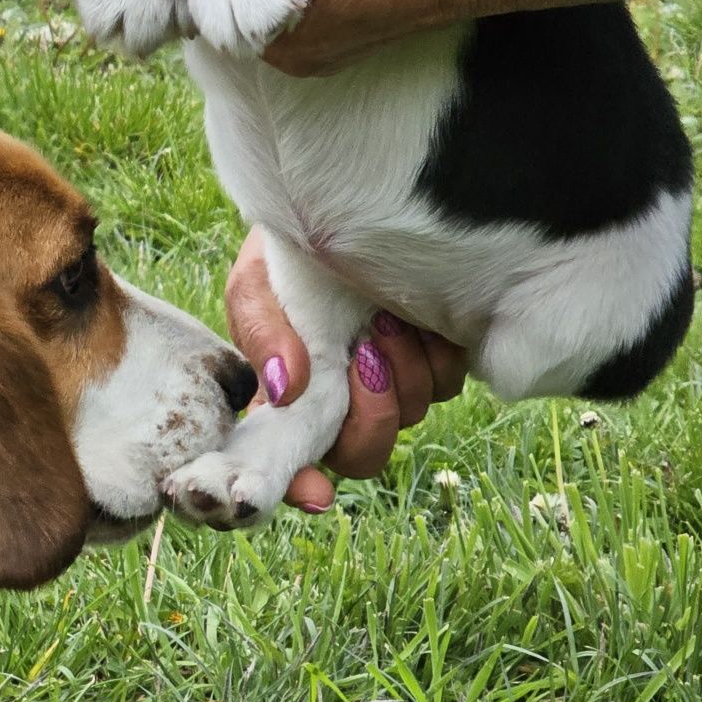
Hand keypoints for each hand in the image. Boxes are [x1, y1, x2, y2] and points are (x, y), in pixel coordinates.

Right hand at [226, 228, 465, 510]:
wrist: (351, 207)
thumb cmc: (290, 252)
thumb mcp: (258, 281)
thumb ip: (261, 332)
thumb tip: (287, 391)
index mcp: (285, 401)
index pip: (287, 466)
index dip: (299, 488)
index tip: (317, 494)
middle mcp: (339, 406)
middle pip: (362, 454)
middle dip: (371, 412)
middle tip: (368, 351)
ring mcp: (390, 387)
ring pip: (408, 418)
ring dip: (403, 371)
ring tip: (386, 318)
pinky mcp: (432, 364)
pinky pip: (444, 385)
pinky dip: (435, 354)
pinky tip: (416, 317)